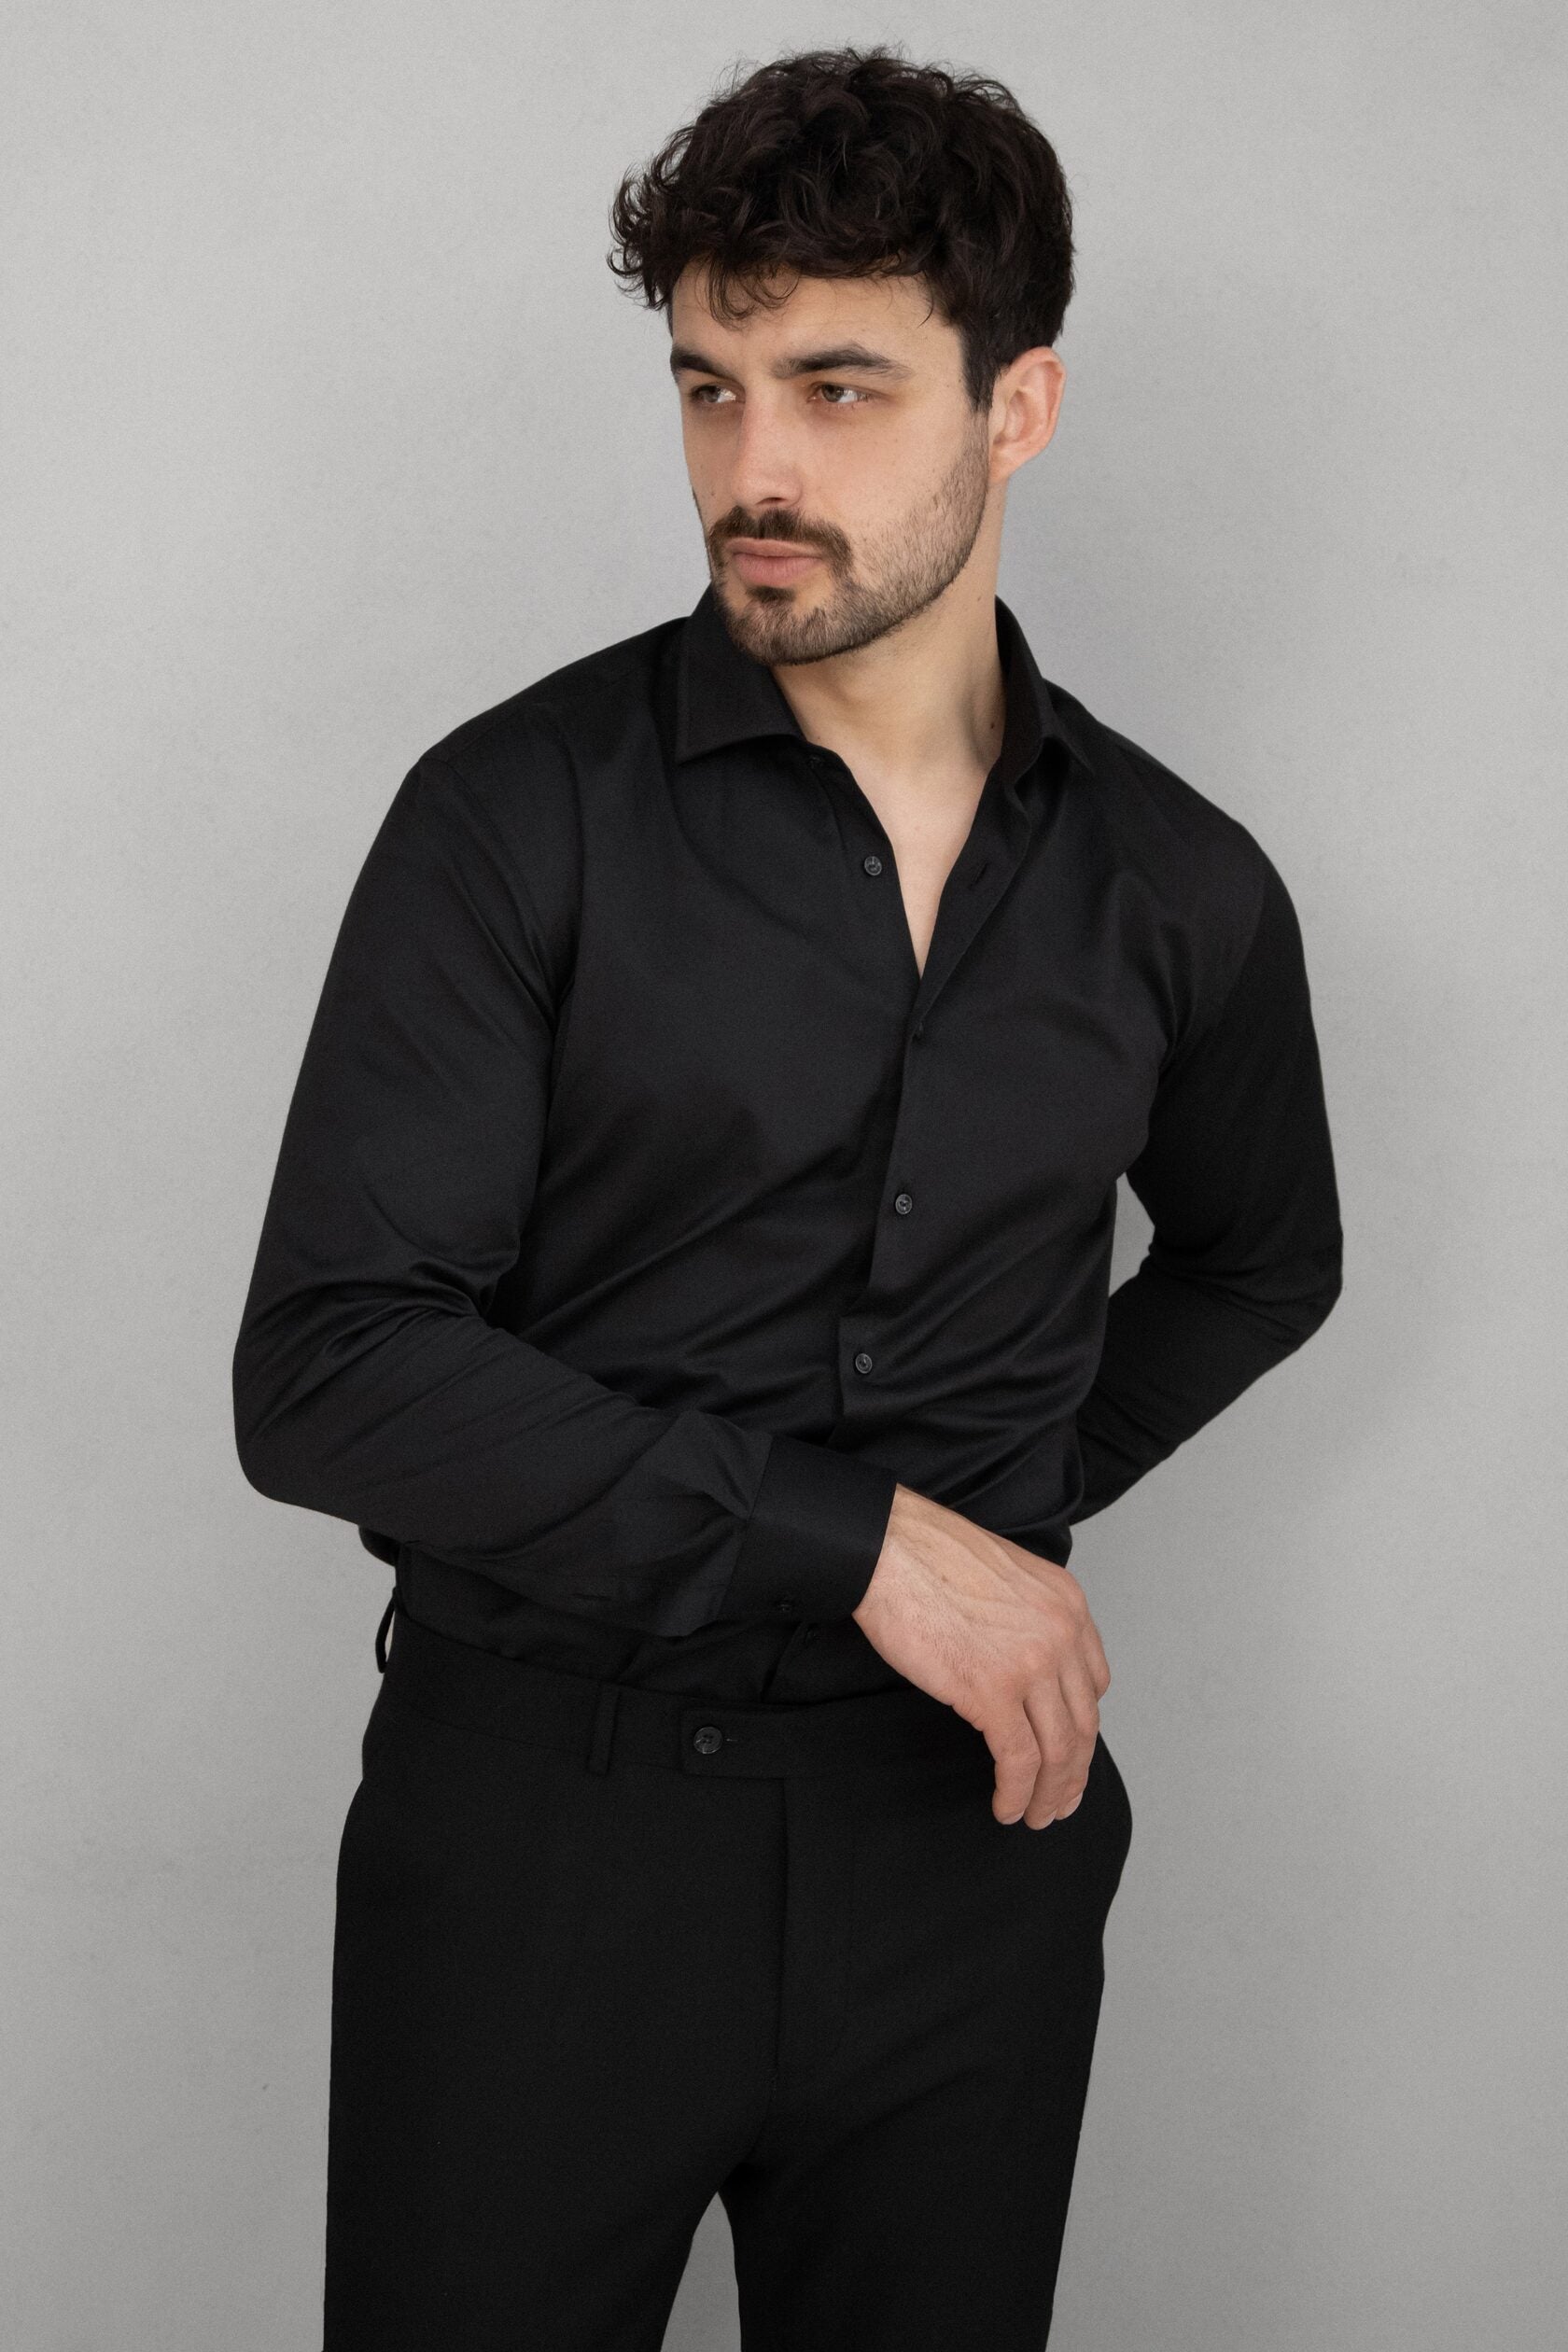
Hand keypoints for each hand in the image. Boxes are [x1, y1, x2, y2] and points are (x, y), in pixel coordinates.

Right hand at [852, 1485, 1110, 1828]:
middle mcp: (1061, 1634)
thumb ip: (1027, 1619)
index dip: (1082, 1727)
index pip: (1093, 1683)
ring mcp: (1030, 1664)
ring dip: (1050, 1793)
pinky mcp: (992, 1691)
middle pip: (1082, 1724)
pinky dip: (1017, 1792)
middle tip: (1063, 1801)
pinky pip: (1018, 1759)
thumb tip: (1020, 1664)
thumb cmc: (928, 1557)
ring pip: (1058, 1750)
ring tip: (1036, 1815)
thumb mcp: (1006, 1579)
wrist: (889, 1548)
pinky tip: (1007, 1805)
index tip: (1071, 1752)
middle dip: (1074, 1772)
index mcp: (1067, 1604)